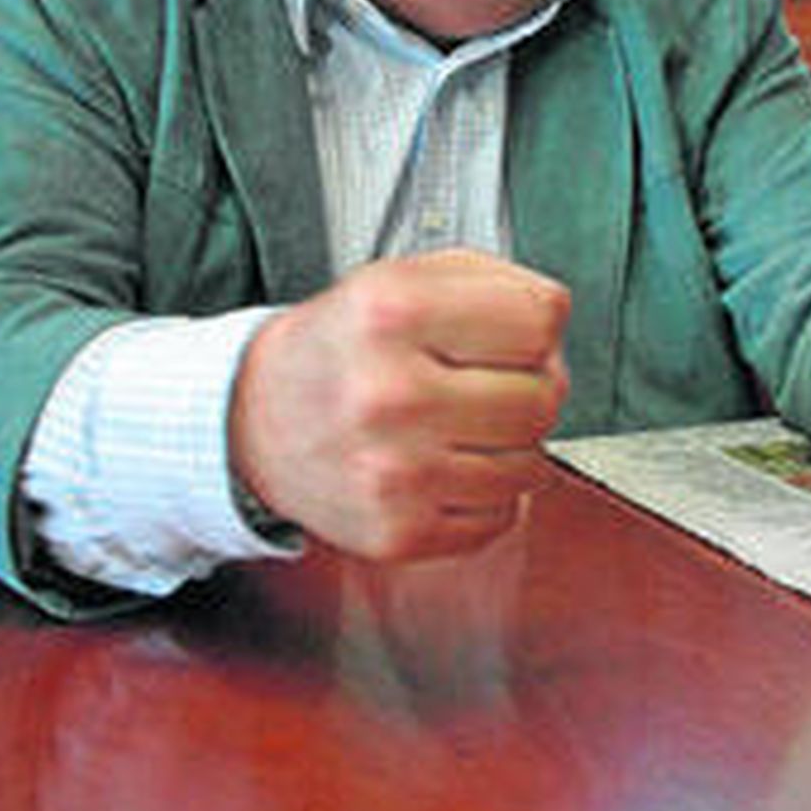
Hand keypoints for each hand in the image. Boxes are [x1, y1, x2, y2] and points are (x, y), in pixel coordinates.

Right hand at [228, 248, 569, 559]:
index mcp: (393, 311)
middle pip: (543, 396)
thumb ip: (493, 281)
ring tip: (461, 426)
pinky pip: (501, 517)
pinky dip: (486, 494)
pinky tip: (444, 466)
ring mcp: (395, 472)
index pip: (539, 320)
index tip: (513, 333)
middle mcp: (391, 393)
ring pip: (532, 464)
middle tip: (487, 383)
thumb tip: (557, 323)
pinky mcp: (398, 532)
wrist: (254, 420)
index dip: (536, 326)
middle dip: (529, 386)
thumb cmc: (343, 346)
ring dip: (510, 445)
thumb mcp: (402, 277)